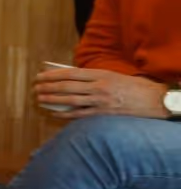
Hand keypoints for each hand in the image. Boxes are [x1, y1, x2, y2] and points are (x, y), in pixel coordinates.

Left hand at [35, 66, 170, 118]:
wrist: (153, 100)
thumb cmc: (133, 86)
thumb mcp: (112, 75)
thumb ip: (92, 77)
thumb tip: (69, 78)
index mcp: (100, 75)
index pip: (70, 74)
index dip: (52, 75)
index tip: (39, 76)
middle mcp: (98, 88)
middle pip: (66, 87)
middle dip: (48, 87)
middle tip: (35, 88)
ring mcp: (100, 102)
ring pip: (70, 101)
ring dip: (52, 100)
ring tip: (39, 99)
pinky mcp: (103, 114)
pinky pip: (79, 115)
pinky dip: (65, 114)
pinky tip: (54, 113)